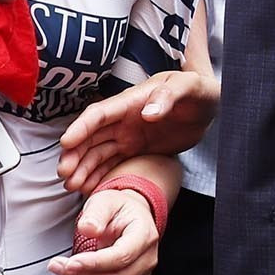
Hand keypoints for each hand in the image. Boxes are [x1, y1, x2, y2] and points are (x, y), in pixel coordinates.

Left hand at [47, 184, 161, 274]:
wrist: (130, 218)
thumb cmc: (117, 210)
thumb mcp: (105, 202)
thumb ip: (96, 214)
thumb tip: (88, 228)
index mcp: (144, 236)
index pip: (122, 256)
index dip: (94, 264)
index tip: (69, 264)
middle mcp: (147, 260)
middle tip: (56, 268)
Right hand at [58, 70, 217, 195]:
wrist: (209, 105)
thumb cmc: (198, 90)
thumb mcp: (188, 86)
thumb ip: (169, 96)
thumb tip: (148, 113)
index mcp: (132, 101)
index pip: (99, 113)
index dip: (81, 127)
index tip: (66, 143)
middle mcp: (123, 119)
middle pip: (90, 137)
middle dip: (74, 154)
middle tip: (64, 173)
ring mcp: (127, 135)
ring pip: (96, 153)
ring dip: (82, 168)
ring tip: (72, 186)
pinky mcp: (135, 150)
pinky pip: (111, 164)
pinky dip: (98, 175)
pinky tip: (87, 189)